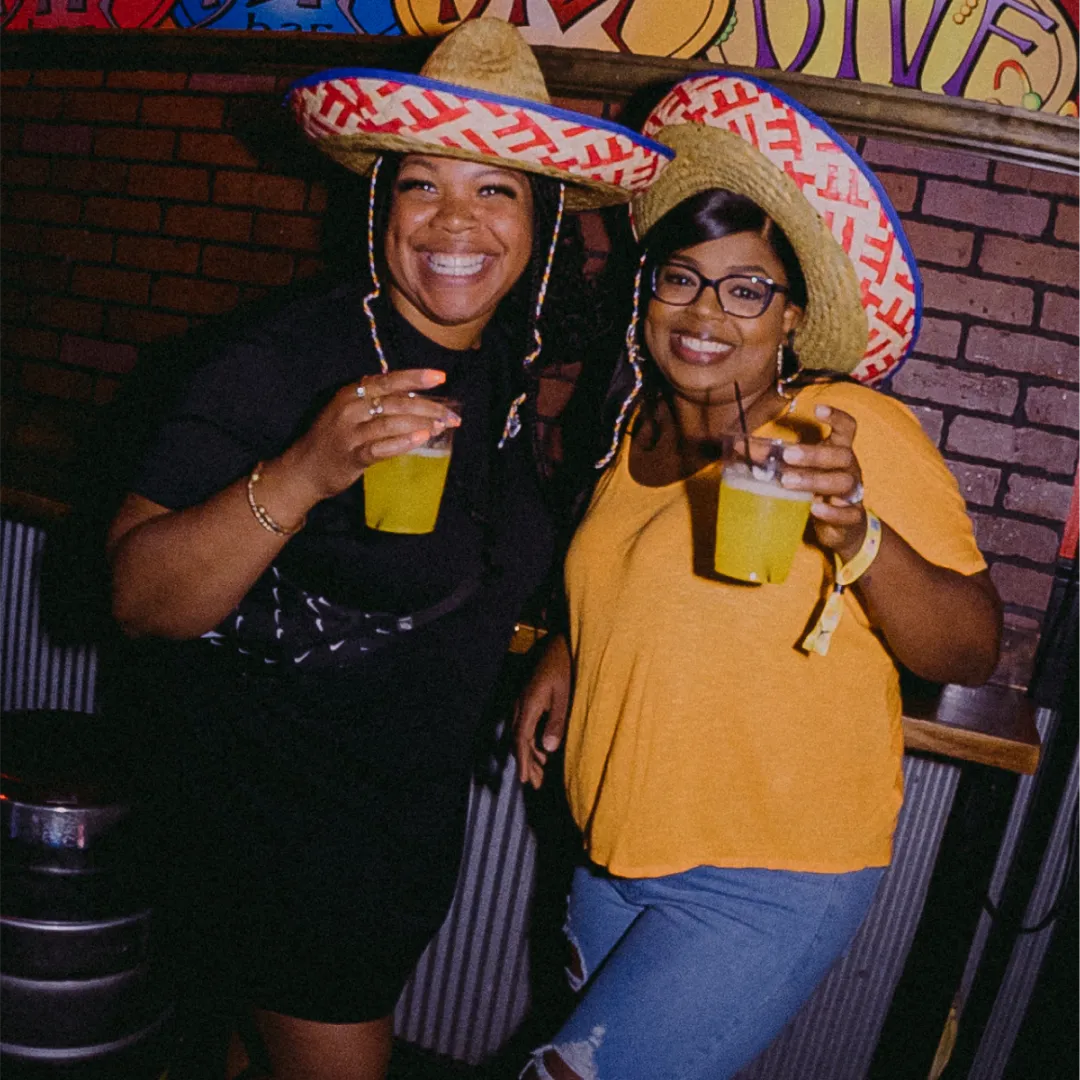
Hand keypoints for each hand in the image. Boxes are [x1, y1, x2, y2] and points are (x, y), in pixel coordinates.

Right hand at [278, 368, 460, 506]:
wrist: (304, 469)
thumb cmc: (334, 438)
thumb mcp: (351, 411)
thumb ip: (378, 403)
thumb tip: (419, 400)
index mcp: (351, 392)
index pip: (388, 380)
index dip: (415, 377)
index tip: (441, 377)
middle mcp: (349, 408)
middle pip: (395, 402)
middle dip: (428, 407)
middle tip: (451, 415)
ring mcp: (349, 433)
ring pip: (391, 423)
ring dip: (421, 424)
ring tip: (442, 427)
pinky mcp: (351, 456)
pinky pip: (381, 447)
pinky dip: (403, 442)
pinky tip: (422, 439)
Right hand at [514, 634, 570, 789]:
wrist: (560, 642)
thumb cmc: (565, 666)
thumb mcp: (566, 695)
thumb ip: (557, 722)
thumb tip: (548, 750)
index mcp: (529, 704)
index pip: (521, 739)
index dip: (523, 761)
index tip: (524, 780)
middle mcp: (521, 703)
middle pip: (517, 740)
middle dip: (525, 763)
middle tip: (534, 784)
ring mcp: (523, 700)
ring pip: (520, 733)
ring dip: (529, 753)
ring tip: (540, 773)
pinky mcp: (529, 699)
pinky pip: (525, 725)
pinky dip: (532, 741)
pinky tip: (543, 751)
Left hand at [780, 405, 866, 561]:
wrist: (841, 528)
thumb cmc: (816, 491)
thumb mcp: (798, 471)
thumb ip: (773, 458)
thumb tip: (738, 446)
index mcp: (838, 453)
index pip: (848, 428)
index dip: (837, 417)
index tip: (818, 409)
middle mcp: (849, 469)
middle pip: (841, 455)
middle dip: (814, 454)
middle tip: (787, 455)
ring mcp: (853, 494)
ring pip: (842, 482)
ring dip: (815, 480)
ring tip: (788, 482)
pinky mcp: (851, 518)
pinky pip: (847, 514)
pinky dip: (831, 512)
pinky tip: (814, 508)